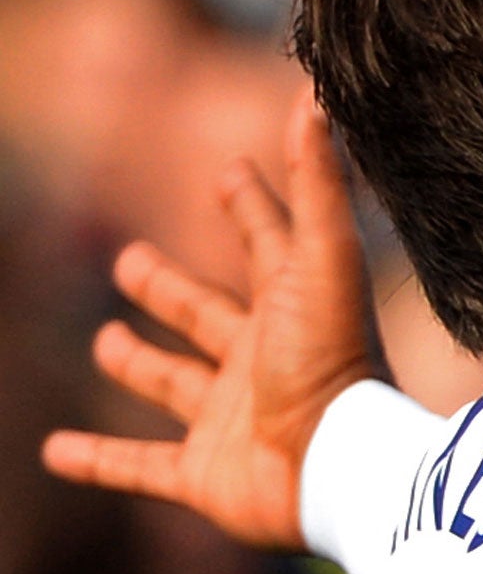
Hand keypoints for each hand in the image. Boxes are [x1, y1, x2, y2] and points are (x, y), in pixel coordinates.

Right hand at [42, 91, 382, 550]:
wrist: (338, 469)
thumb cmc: (333, 361)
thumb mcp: (321, 261)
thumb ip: (317, 185)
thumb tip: (314, 96)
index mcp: (294, 309)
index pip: (269, 245)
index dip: (251, 208)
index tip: (233, 172)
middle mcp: (263, 362)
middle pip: (207, 315)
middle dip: (172, 290)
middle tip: (131, 261)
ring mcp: (233, 420)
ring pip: (175, 384)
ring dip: (140, 365)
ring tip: (107, 344)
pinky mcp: (204, 476)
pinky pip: (139, 466)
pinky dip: (98, 460)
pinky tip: (54, 453)